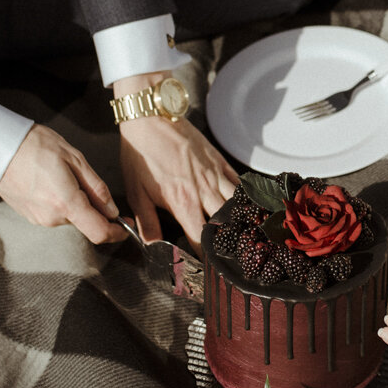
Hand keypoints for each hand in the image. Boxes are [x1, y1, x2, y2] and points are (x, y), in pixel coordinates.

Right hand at [0, 125, 126, 245]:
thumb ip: (97, 188)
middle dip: (91, 205)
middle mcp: (52, 218)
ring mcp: (38, 219)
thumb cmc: (36, 146)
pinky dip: (58, 201)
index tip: (126, 226)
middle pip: (84, 221)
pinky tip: (48, 180)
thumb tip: (112, 210)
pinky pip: (53, 212)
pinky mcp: (28, 215)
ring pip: (68, 216)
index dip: (117, 233)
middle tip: (82, 177)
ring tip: (60, 173)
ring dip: (73, 201)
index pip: (99, 232)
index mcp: (67, 204)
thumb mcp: (75, 159)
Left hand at [118, 112, 237, 247]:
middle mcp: (204, 191)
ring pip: (239, 204)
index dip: (207, 258)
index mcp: (183, 202)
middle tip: (234, 258)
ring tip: (249, 237)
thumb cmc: (141, 154)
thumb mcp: (137, 193)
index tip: (209, 269)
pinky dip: (246, 197)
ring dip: (243, 222)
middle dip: (231, 245)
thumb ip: (147, 223)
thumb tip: (152, 248)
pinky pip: (240, 183)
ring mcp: (216, 175)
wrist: (151, 118)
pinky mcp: (220, 162)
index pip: (201, 239)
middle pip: (226, 225)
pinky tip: (250, 207)